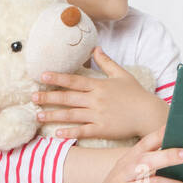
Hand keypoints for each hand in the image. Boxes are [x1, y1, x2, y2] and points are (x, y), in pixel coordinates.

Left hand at [34, 47, 165, 140]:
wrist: (149, 114)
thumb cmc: (136, 94)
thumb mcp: (122, 74)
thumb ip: (106, 62)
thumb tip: (95, 48)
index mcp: (99, 86)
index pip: (74, 80)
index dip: (57, 78)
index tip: (42, 75)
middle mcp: (96, 100)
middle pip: (68, 98)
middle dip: (48, 97)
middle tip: (32, 96)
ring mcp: (98, 115)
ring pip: (71, 115)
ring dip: (53, 115)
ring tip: (38, 115)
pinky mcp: (102, 129)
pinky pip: (83, 130)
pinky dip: (69, 132)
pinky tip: (56, 133)